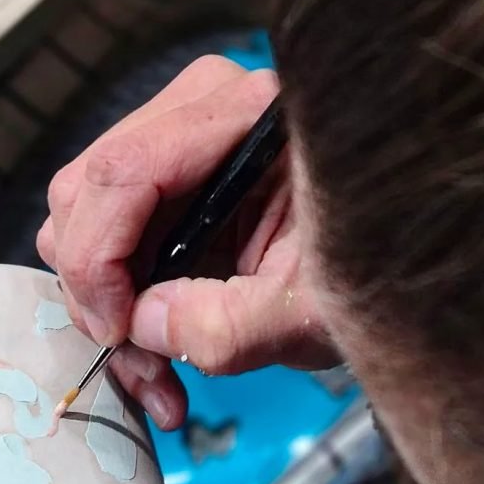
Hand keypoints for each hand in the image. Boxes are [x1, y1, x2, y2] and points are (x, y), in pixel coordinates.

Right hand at [38, 57, 340, 433]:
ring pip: (81, 218)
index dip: (97, 260)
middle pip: (84, 191)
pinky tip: (159, 354)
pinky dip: (121, 304)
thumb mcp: (307, 313)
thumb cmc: (374, 275)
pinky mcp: (171, 184)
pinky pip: (105, 238)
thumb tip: (139, 324)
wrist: (402, 267)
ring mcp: (178, 143)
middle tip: (142, 362)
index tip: (118, 332)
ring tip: (159, 372)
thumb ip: (223, 327)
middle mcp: (200, 111)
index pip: (122, 173)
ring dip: (106, 307)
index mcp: (245, 119)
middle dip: (97, 290)